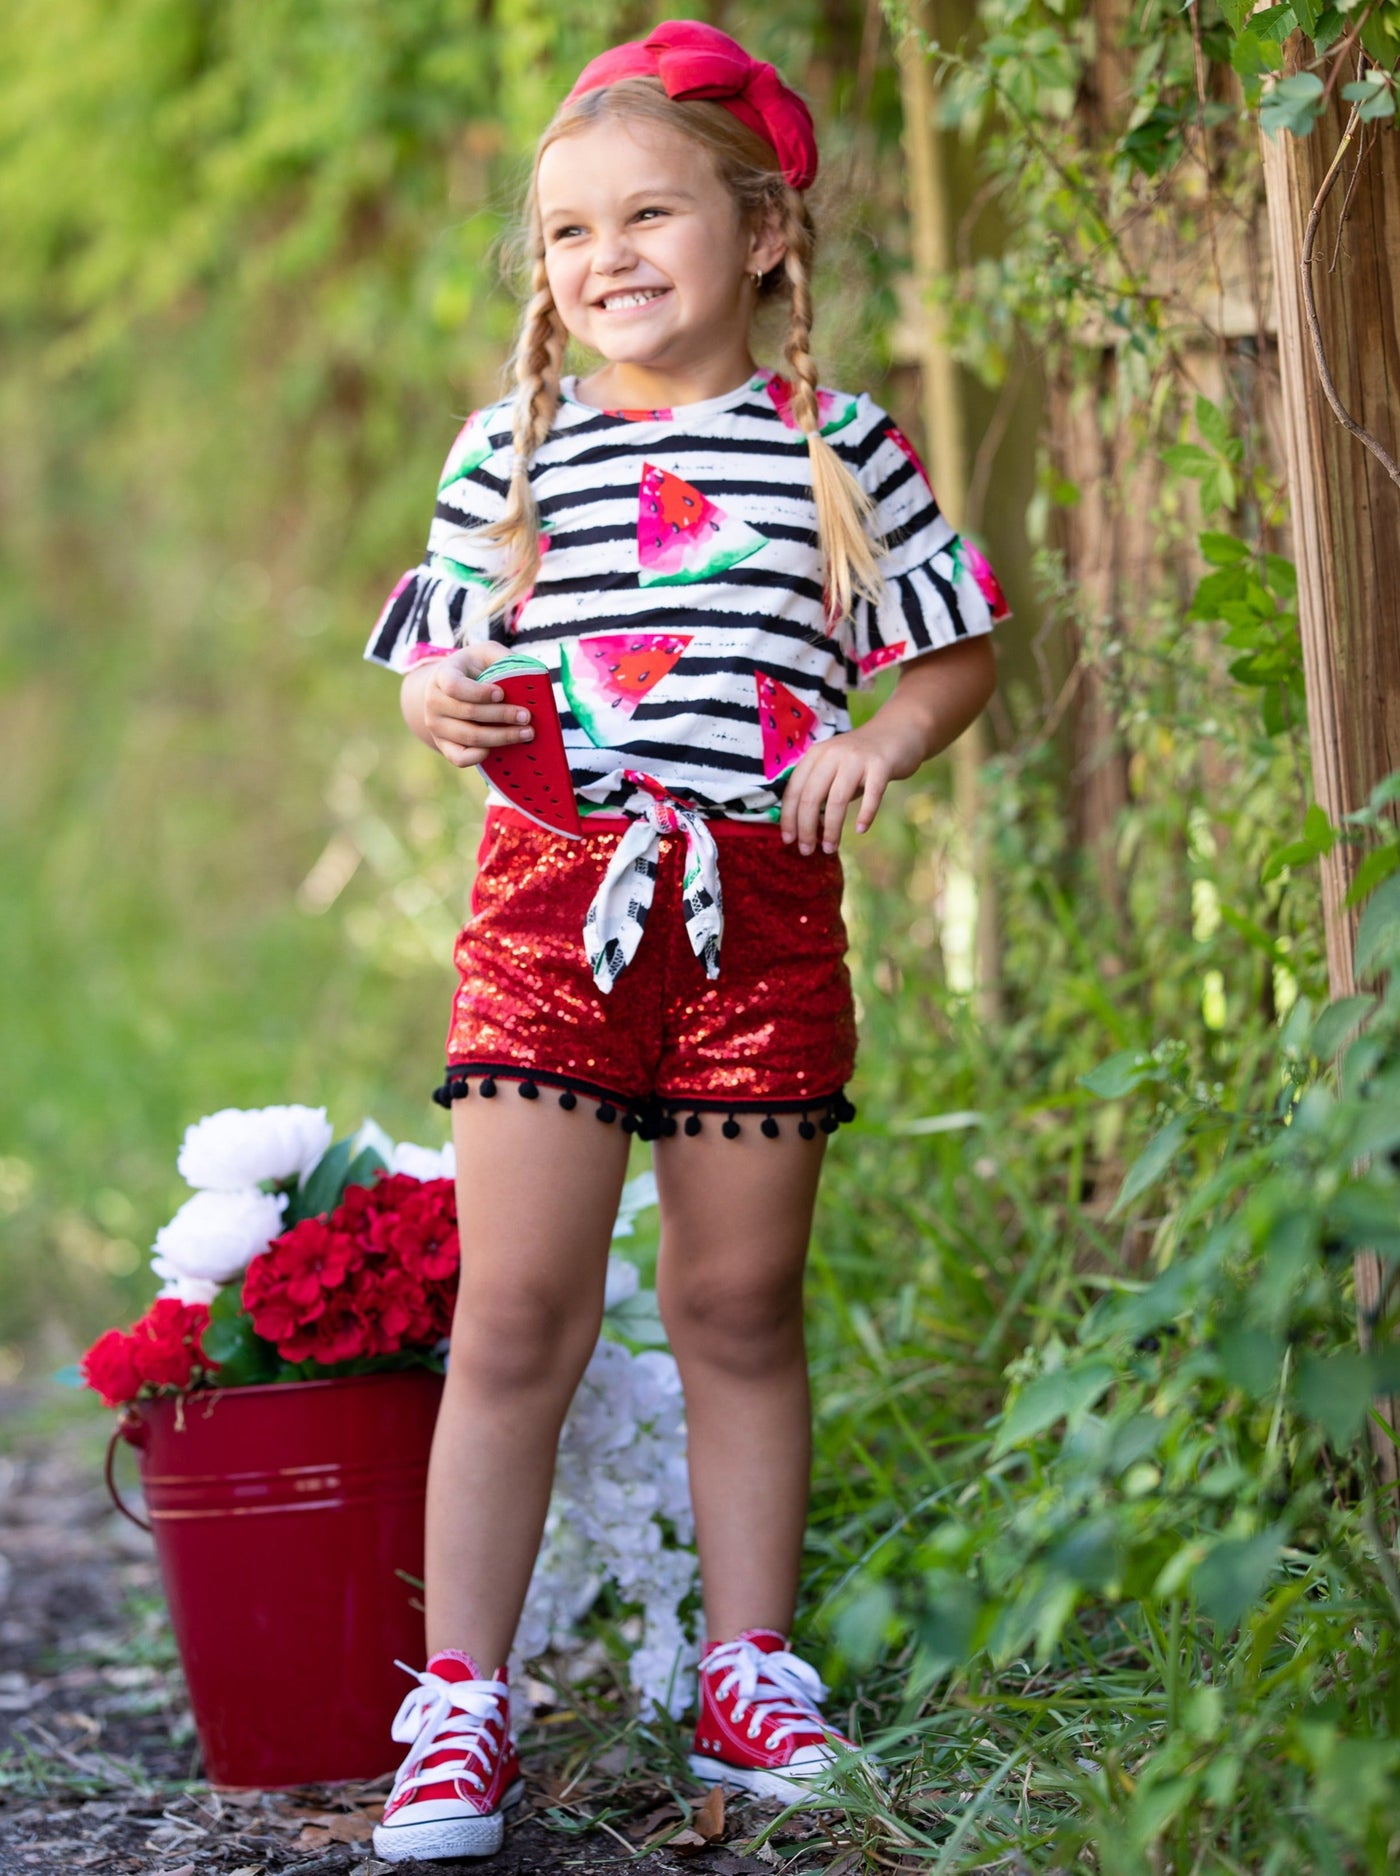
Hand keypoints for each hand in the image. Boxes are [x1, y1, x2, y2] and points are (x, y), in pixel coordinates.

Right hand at [414, 646, 534, 769]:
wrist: (450, 690)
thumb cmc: (474, 669)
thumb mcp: (486, 654)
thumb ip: (503, 658)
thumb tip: (529, 674)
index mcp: (442, 675)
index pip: (454, 686)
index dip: (479, 692)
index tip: (501, 693)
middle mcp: (434, 701)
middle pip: (468, 712)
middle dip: (502, 715)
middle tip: (526, 716)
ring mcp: (436, 726)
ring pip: (470, 737)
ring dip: (501, 736)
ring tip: (526, 733)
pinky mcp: (443, 745)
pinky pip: (459, 758)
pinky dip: (479, 756)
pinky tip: (500, 749)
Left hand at [780, 722, 913, 854]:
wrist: (897, 731)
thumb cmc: (861, 758)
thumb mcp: (833, 767)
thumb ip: (820, 789)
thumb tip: (804, 825)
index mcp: (816, 754)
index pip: (794, 789)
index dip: (788, 817)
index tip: (788, 840)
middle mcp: (833, 754)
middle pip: (811, 797)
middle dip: (806, 828)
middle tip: (806, 851)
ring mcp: (857, 758)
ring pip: (837, 800)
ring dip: (832, 829)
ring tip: (829, 848)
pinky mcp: (881, 764)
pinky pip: (871, 794)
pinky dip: (865, 815)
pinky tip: (860, 830)